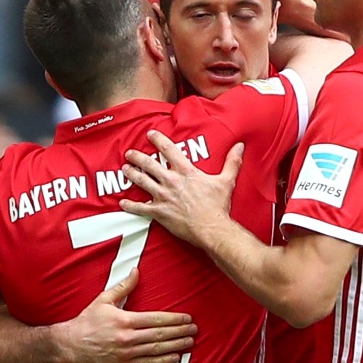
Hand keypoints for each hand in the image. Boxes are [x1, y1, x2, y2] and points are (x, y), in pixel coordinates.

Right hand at [53, 268, 197, 362]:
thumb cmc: (88, 320)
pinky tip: (175, 358)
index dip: (174, 319)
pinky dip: (163, 361)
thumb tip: (136, 270)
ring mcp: (126, 354)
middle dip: (180, 332)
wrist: (71, 344)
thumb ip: (123, 287)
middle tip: (195, 330)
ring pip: (156, 350)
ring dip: (176, 346)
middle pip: (160, 335)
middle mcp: (127, 338)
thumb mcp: (103, 300)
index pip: (156, 320)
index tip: (187, 318)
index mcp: (125, 320)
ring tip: (190, 343)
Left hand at [119, 130, 242, 246]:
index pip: (169, 150)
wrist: (211, 228)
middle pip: (149, 164)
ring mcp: (163, 196)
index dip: (158, 140)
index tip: (150, 134)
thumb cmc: (218, 206)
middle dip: (138, 157)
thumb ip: (231, 162)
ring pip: (142, 182)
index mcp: (186, 172)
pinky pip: (141, 208)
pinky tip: (123, 203)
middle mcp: (171, 181)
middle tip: (130, 153)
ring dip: (131, 175)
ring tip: (125, 169)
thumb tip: (239, 146)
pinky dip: (130, 206)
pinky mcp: (159, 212)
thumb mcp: (226, 181)